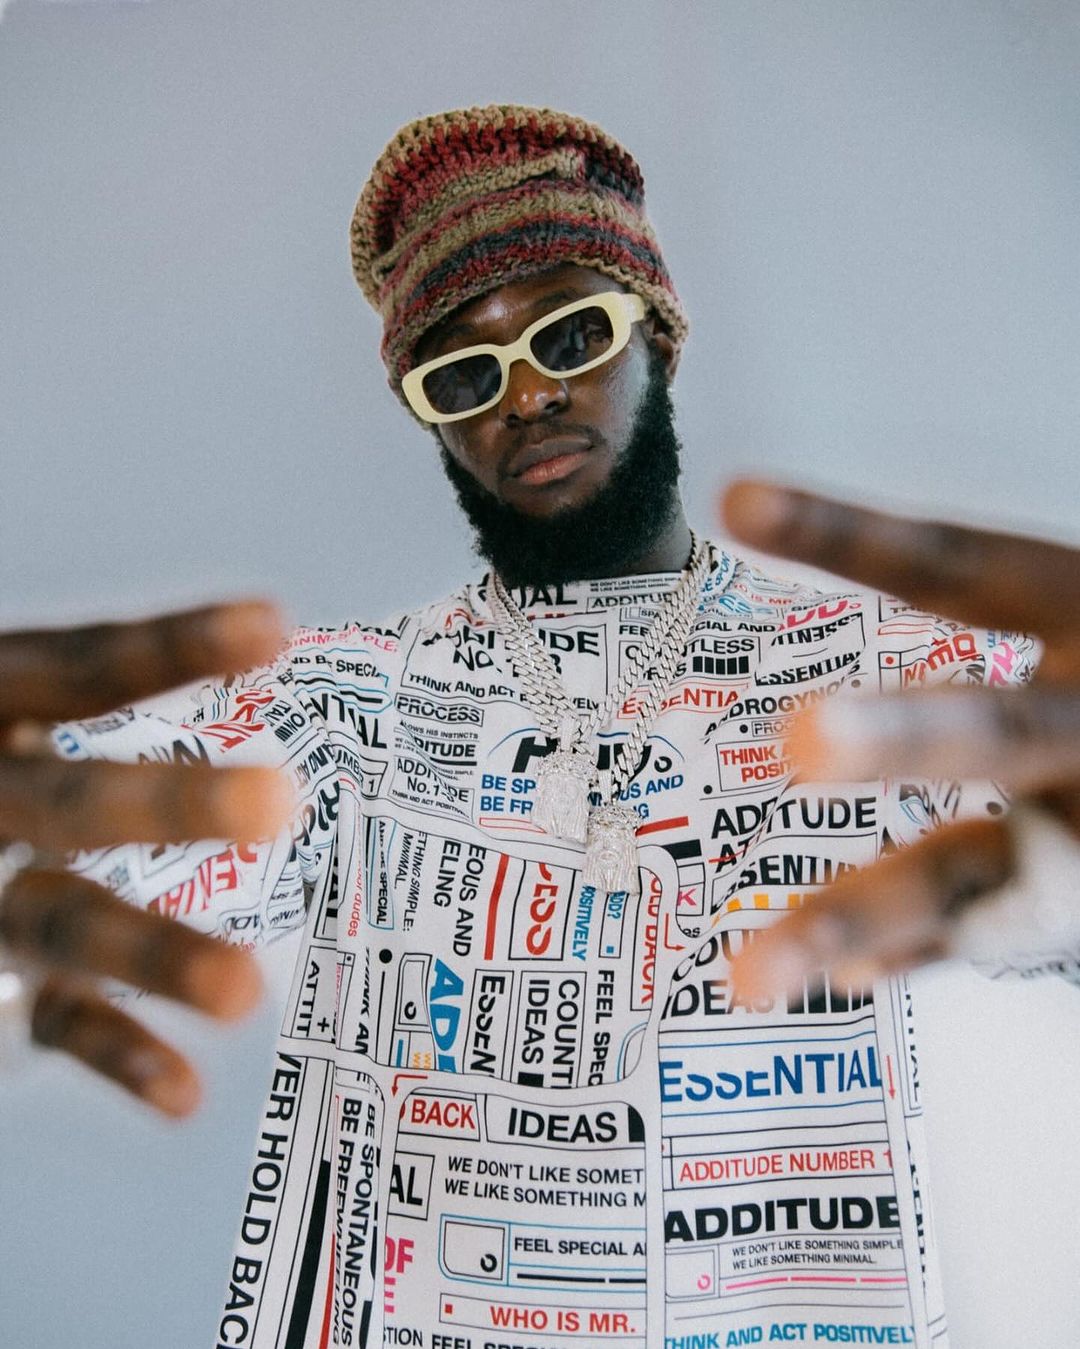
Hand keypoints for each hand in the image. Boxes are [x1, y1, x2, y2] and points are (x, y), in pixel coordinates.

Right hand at [0, 602, 292, 1115]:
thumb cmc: (14, 770)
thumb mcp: (32, 724)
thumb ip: (97, 703)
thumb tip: (282, 646)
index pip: (76, 669)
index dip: (170, 649)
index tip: (272, 626)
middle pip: (65, 802)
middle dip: (165, 802)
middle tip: (279, 801)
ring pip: (56, 924)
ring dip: (150, 955)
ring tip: (244, 991)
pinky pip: (52, 1021)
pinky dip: (116, 1054)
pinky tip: (183, 1091)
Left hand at [718, 481, 1079, 997]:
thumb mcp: (1068, 637)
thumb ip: (966, 658)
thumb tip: (812, 644)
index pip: (962, 565)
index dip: (851, 534)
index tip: (738, 496)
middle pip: (1001, 730)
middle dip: (906, 737)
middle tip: (805, 738)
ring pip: (978, 877)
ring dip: (863, 919)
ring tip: (757, 971)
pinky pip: (994, 937)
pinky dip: (915, 954)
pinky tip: (843, 974)